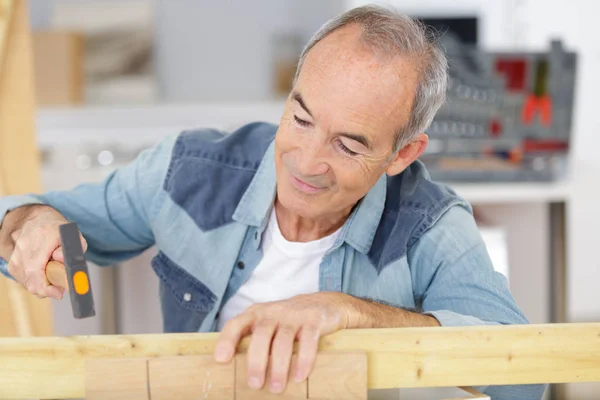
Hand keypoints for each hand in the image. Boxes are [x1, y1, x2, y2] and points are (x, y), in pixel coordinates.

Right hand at [7, 207, 86, 299]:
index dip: (46, 288)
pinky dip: (35, 281)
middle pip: (31, 281)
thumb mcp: (74, 237)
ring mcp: (16, 255)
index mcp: (40, 238)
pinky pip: (24, 280)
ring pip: (27, 283)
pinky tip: (44, 273)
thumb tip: (61, 261)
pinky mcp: (12, 263)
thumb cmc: (59, 230)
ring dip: (42, 285)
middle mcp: (24, 247)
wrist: (39, 219)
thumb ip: (72, 250)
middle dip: (48, 289)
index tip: (59, 293)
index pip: (35, 271)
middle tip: (60, 286)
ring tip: (53, 275)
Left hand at [213, 292, 351, 393]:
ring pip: (283, 340)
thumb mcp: (268, 323)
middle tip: (255, 384)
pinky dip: (304, 360)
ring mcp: (294, 315)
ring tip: (276, 387)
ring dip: (278, 366)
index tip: (221, 359)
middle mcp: (273, 312)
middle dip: (257, 361)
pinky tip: (299, 376)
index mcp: (257, 314)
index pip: (237, 323)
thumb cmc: (288, 321)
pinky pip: (308, 340)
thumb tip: (235, 371)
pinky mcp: (314, 320)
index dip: (227, 340)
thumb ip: (254, 340)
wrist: (324, 303)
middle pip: (261, 335)